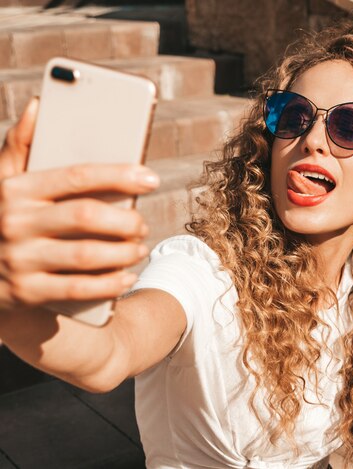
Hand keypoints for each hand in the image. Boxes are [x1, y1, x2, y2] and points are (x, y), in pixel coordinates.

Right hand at [0, 96, 160, 311]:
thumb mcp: (1, 180)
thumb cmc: (1, 216)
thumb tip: (37, 104)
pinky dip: (110, 284)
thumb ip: (19, 145)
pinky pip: (78, 289)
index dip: (118, 176)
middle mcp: (14, 223)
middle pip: (86, 216)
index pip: (76, 176)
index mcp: (15, 189)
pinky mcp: (26, 292)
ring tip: (139, 247)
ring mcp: (19, 259)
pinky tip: (127, 276)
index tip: (150, 178)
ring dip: (123, 252)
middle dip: (125, 220)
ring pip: (86, 255)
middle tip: (142, 224)